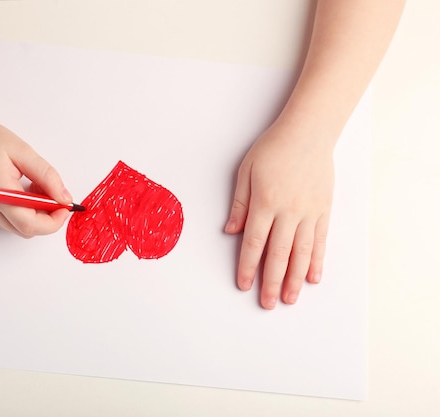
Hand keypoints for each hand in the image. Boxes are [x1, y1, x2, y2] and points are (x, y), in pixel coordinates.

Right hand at [0, 112, 72, 237]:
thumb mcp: (23, 152)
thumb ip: (47, 176)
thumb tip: (64, 198)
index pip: (31, 224)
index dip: (54, 221)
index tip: (65, 206)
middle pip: (27, 230)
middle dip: (47, 216)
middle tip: (53, 192)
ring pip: (19, 227)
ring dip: (36, 214)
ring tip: (36, 186)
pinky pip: (9, 220)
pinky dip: (24, 210)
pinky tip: (24, 189)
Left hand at [225, 120, 334, 308]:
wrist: (308, 132)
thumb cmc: (273, 149)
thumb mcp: (246, 172)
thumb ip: (239, 204)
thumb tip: (230, 232)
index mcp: (264, 203)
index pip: (254, 243)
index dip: (248, 266)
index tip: (244, 284)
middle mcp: (288, 211)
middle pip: (278, 254)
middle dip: (271, 281)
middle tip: (267, 303)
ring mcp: (309, 212)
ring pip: (302, 252)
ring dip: (295, 278)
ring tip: (290, 299)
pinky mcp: (324, 210)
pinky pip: (321, 240)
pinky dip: (318, 261)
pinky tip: (314, 277)